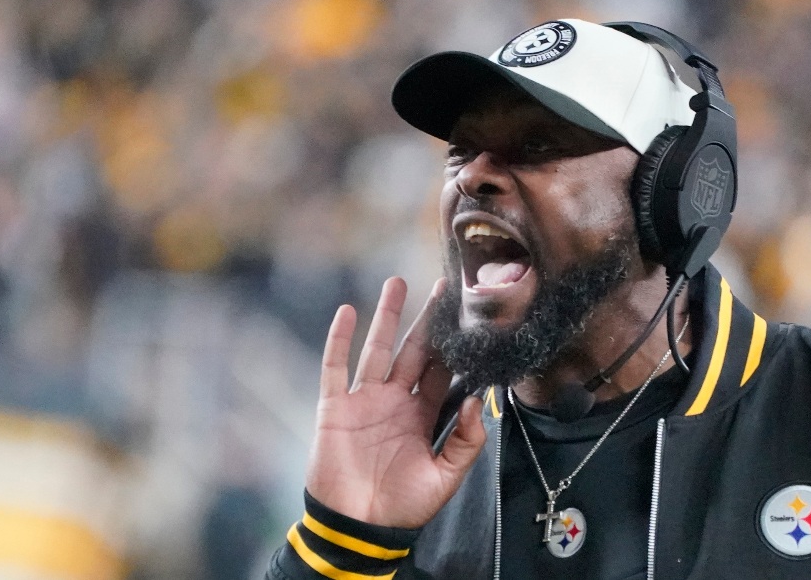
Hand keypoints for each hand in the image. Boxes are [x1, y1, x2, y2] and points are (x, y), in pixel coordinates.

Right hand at [305, 277, 486, 528]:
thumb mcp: (445, 478)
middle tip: (442, 287)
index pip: (443, 372)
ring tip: (397, 283)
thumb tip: (475, 402)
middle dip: (428, 320)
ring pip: (377, 349)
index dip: (454, 347)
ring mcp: (365, 401)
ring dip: (387, 317)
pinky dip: (339, 339)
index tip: (469, 317)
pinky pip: (336, 367)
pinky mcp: (336, 407)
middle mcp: (396, 401)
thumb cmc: (403, 507)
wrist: (359, 527)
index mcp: (423, 415)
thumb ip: (465, 441)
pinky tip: (348, 311)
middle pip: (415, 351)